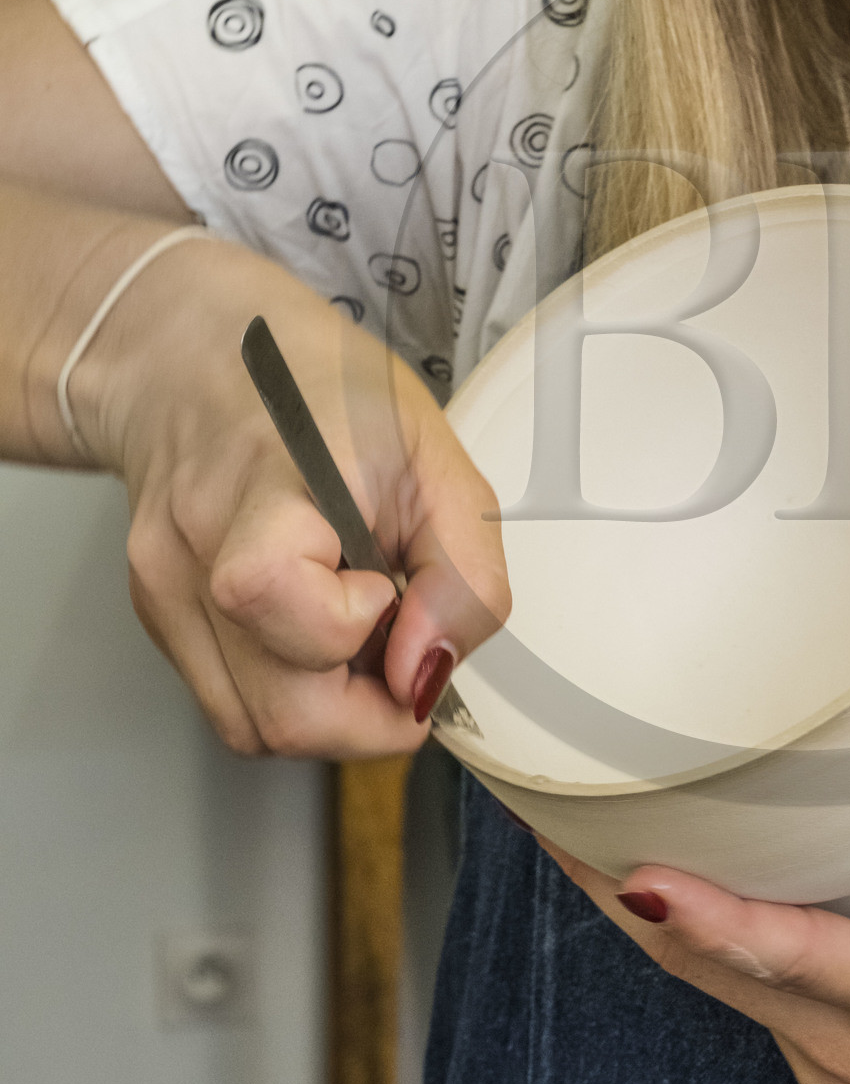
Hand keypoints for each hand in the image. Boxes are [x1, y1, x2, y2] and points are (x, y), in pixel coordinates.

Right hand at [78, 238, 508, 759]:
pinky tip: (312, 632)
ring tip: (357, 633)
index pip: (274, 591)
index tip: (392, 589)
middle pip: (276, 713)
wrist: (196, 356)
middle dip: (367, 713)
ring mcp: (165, 586)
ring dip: (329, 712)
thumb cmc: (320, 390)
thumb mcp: (435, 455)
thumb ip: (461, 570)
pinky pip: (230, 704)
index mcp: (274, 479)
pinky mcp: (154, 615)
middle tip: (400, 648)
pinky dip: (288, 692)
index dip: (357, 623)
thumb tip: (429, 674)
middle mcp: (200, 542)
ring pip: (252, 727)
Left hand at [542, 751, 849, 1083]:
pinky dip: (693, 937)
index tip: (635, 872)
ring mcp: (826, 1065)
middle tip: (549, 803)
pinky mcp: (827, 1068)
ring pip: (710, 981)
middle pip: (704, 966)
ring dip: (643, 911)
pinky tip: (670, 882)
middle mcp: (846, 1047)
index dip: (707, 916)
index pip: (789, 958)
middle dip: (618, 889)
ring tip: (580, 820)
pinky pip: (741, 995)